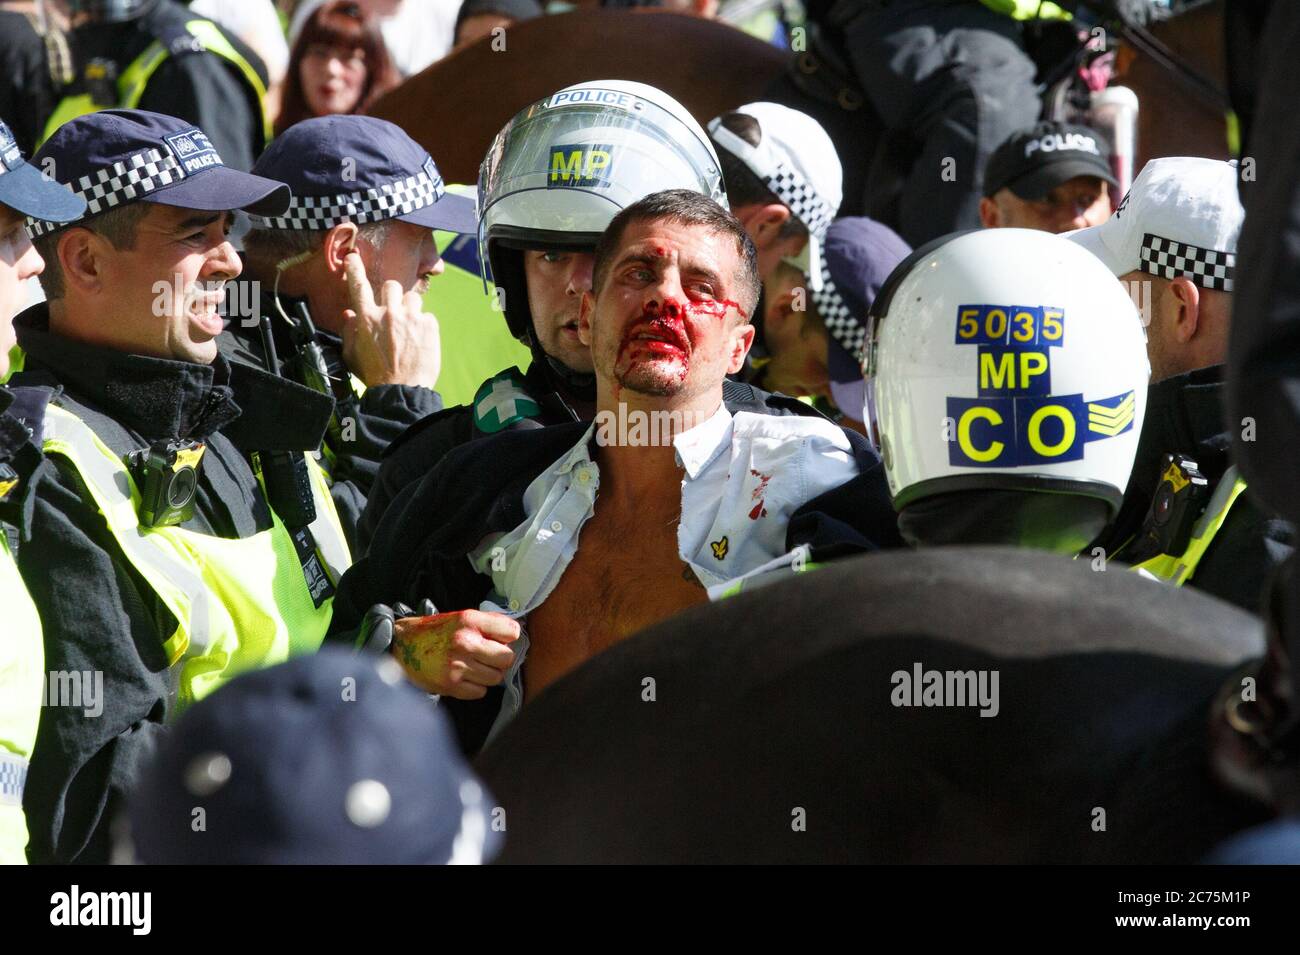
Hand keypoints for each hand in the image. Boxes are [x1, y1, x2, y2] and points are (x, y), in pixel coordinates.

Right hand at [340, 251, 440, 387]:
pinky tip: (420, 342)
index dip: (354, 269)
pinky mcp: (429, 326)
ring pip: (412, 298)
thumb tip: (349, 315)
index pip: (358, 285)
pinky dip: (424, 326)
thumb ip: (349, 332)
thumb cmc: (375, 375)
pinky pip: (428, 316)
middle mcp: (389, 313)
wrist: (401, 390)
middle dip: (392, 296)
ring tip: (409, 330)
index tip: (353, 258)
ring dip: (410, 310)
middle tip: (393, 312)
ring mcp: (410, 318)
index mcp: (367, 318)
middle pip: (391, 285)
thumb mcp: (352, 355)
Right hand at [390, 609, 518, 698]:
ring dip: (488, 674)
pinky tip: (464, 677)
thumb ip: (487, 623)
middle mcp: (465, 642)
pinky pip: (480, 692)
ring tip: (474, 667)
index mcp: (469, 621)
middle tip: (488, 657)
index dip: (508, 637)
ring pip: (496, 678)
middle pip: (507, 658)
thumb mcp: (459, 617)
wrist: (400, 645)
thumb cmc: (433, 631)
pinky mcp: (450, 684)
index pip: (512, 632)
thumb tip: (513, 633)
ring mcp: (458, 665)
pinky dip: (475, 687)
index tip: (501, 640)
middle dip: (500, 659)